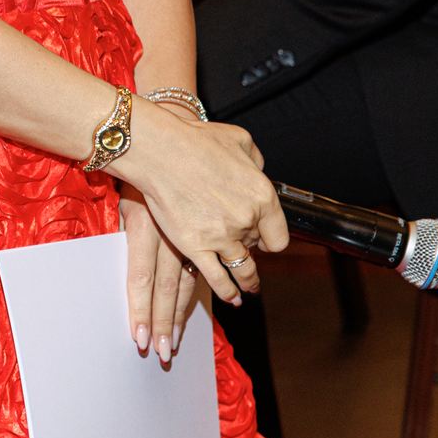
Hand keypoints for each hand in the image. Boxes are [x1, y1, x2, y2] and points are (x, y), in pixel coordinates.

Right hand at [115, 100, 287, 304]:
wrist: (159, 150)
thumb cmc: (195, 141)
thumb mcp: (239, 140)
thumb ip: (255, 161)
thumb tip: (258, 171)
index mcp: (262, 196)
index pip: (278, 234)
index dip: (269, 239)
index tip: (262, 241)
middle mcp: (246, 220)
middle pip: (255, 247)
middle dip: (249, 247)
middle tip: (240, 247)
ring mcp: (221, 236)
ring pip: (241, 269)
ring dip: (247, 280)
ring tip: (248, 286)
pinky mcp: (195, 247)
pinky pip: (217, 278)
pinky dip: (226, 291)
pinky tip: (231, 297)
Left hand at [120, 193, 201, 364]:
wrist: (170, 145)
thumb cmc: (138, 178)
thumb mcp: (124, 205)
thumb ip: (126, 237)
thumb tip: (130, 275)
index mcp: (145, 227)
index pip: (140, 277)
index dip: (140, 310)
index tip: (140, 338)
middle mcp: (170, 234)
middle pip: (166, 288)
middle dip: (163, 323)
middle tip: (162, 354)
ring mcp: (191, 235)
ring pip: (188, 283)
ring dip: (181, 316)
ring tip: (175, 344)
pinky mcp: (206, 233)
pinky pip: (206, 268)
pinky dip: (208, 290)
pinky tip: (217, 307)